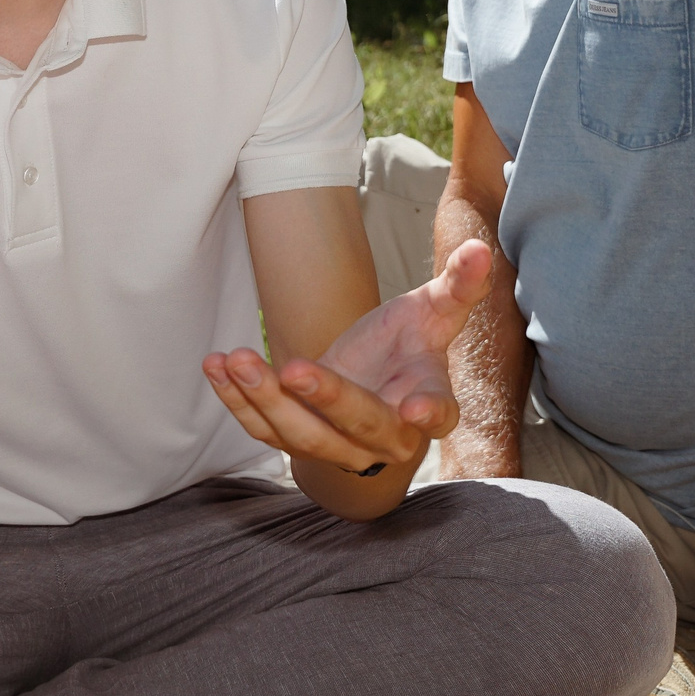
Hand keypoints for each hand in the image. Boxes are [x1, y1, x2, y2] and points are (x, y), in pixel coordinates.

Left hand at [202, 237, 493, 473]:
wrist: (372, 382)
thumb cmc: (408, 345)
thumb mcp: (433, 311)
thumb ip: (458, 285)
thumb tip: (481, 249)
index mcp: (429, 404)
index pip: (437, 414)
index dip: (430, 412)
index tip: (418, 408)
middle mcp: (387, 437)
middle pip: (360, 425)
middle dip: (328, 399)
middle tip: (294, 369)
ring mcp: (339, 446)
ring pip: (302, 434)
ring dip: (265, 400)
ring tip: (235, 359)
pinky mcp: (298, 441)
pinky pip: (264, 429)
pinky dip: (236, 401)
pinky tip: (214, 365)